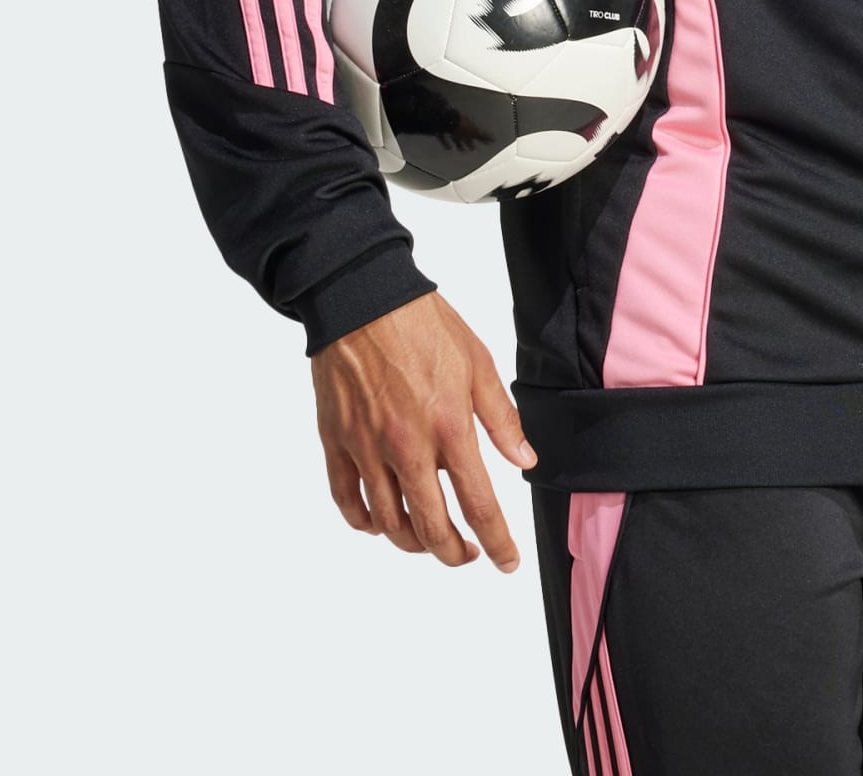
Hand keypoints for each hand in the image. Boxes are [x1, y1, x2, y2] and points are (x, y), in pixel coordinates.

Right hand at [310, 289, 539, 568]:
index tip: (506, 563)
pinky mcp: (336, 442)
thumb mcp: (478, 363)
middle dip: (453, 552)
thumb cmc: (424, 325)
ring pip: (389, 523)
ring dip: (413, 543)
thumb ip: (502, 418)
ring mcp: (367, 448)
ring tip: (430, 540)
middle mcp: (407, 447)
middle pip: (430, 527)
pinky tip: (380, 523)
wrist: (363, 299)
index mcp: (449, 426)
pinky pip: (348, 500)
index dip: (496, 542)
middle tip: (467, 554)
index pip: (478, 504)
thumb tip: (525, 460)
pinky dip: (365, 523)